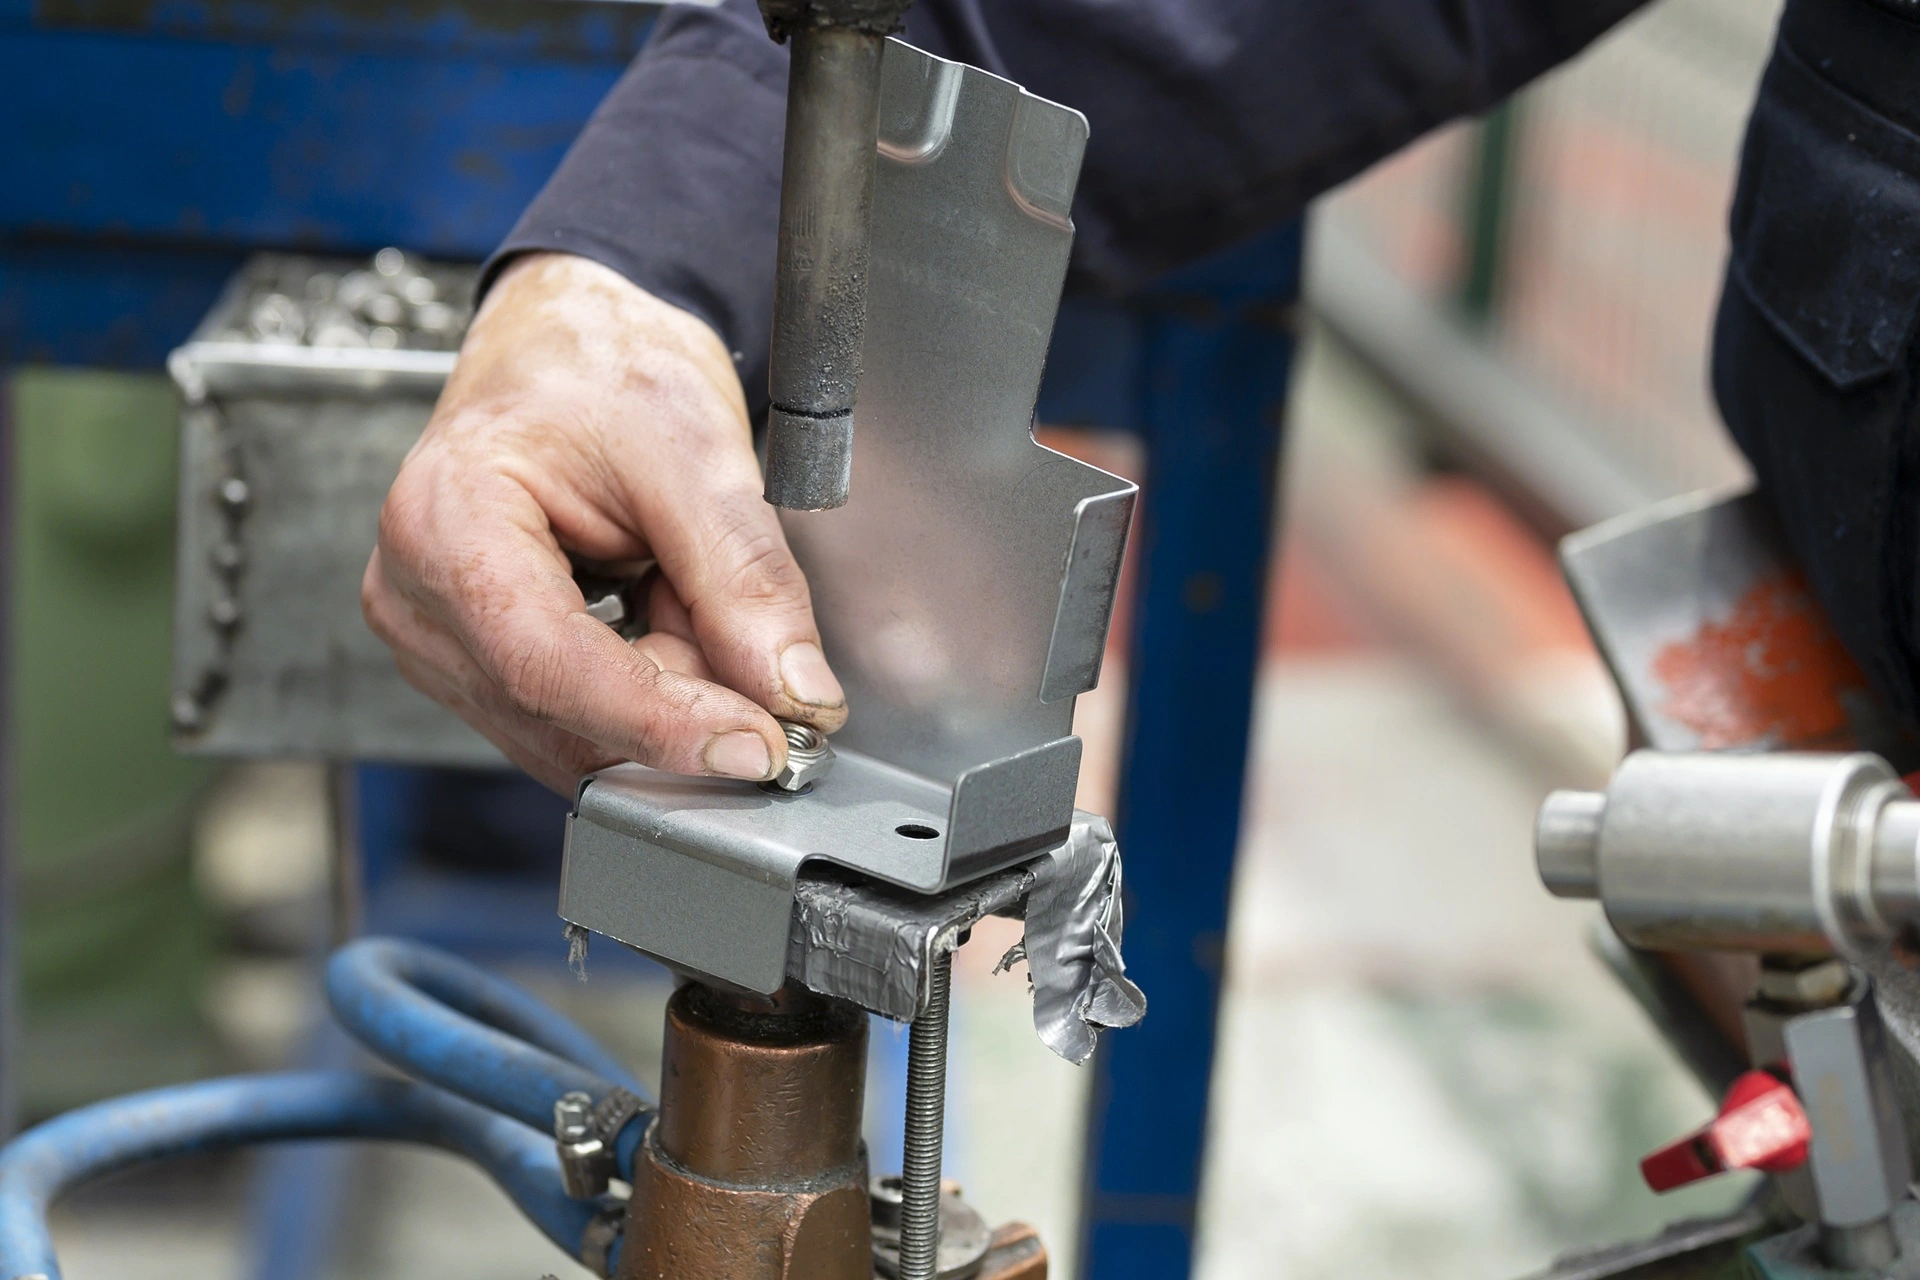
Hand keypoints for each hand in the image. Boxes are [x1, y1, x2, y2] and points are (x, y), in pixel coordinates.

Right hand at [363, 252, 846, 791]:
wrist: (569, 342)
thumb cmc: (604, 367)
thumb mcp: (697, 452)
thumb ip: (746, 580)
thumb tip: (796, 696)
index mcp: (446, 522)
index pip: (549, 665)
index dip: (660, 721)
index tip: (759, 746)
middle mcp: (415, 594)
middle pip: (560, 712)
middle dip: (678, 706)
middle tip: (760, 655)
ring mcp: (435, 637)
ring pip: (571, 732)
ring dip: (664, 696)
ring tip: (688, 596)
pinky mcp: (470, 662)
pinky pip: (569, 720)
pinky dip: (642, 693)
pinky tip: (661, 619)